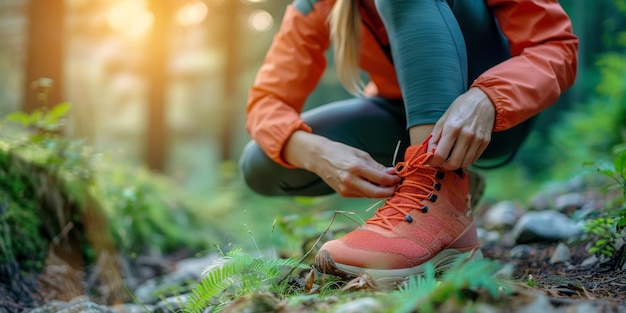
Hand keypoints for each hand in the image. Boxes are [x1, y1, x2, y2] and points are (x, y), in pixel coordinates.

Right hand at [284, 131, 399, 197]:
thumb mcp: (360, 154)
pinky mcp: (343, 194)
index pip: (380, 179)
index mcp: (355, 167)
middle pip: (376, 193)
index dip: (393, 180)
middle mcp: (350, 180)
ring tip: (388, 185)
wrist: (319, 157)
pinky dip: (370, 191)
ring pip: (370, 196)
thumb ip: (376, 166)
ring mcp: (346, 189)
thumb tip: (392, 173)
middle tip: (397, 185)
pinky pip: (362, 195)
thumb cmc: (341, 152)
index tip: (399, 177)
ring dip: (381, 192)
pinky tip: (374, 185)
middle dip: (390, 191)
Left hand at [427, 87, 495, 169]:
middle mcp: (466, 135)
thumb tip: (428, 152)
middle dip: (444, 166)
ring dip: (456, 164)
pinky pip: (473, 159)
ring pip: (464, 164)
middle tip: (440, 162)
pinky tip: (462, 152)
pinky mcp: (485, 142)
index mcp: (452, 127)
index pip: (440, 155)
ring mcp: (477, 139)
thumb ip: (435, 137)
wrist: (485, 100)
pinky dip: (465, 159)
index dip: (433, 162)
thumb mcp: (444, 118)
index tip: (430, 162)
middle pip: (453, 163)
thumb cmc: (461, 108)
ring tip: (451, 156)